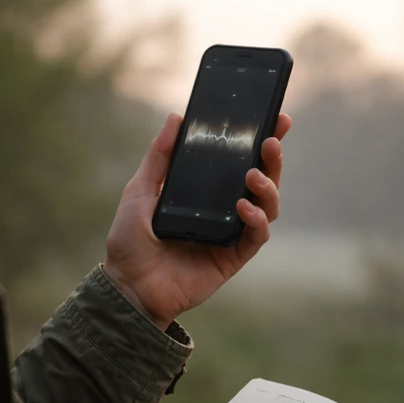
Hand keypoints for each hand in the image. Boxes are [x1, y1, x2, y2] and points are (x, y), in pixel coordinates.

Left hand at [102, 112, 291, 328]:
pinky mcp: (234, 257)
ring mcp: (232, 233)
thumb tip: (175, 117)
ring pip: (268, 206)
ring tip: (252, 175)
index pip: (240, 161)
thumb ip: (159, 156)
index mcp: (206, 191)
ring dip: (267, 187)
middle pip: (262, 180)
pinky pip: (257, 236)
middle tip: (271, 140)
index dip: (261, 141)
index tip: (275, 118)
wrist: (128, 285)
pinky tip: (244, 208)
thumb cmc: (131, 241)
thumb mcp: (140, 190)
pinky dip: (256, 220)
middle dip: (273, 159)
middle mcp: (224, 209)